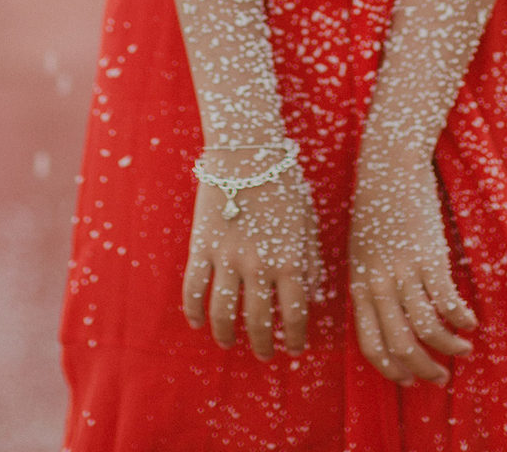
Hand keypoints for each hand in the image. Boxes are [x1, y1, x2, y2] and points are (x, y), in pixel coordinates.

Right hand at [183, 154, 321, 362]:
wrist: (246, 152)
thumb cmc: (282, 183)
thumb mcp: (307, 220)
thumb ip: (311, 259)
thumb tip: (312, 294)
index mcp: (290, 258)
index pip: (295, 313)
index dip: (296, 337)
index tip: (294, 348)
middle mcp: (259, 264)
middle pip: (259, 321)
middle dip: (262, 344)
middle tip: (263, 354)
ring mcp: (227, 257)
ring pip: (224, 313)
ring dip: (226, 335)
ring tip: (228, 343)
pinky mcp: (202, 247)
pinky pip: (194, 290)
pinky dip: (194, 311)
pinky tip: (198, 322)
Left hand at [349, 143, 476, 386]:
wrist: (388, 167)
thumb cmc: (375, 207)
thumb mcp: (361, 250)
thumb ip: (370, 283)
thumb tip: (386, 316)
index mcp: (360, 284)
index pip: (371, 344)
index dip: (391, 369)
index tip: (408, 380)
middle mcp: (379, 284)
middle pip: (400, 345)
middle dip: (422, 369)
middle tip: (439, 377)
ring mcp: (404, 271)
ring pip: (426, 329)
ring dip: (447, 348)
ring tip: (462, 350)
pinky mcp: (429, 256)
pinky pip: (447, 301)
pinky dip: (461, 320)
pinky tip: (471, 322)